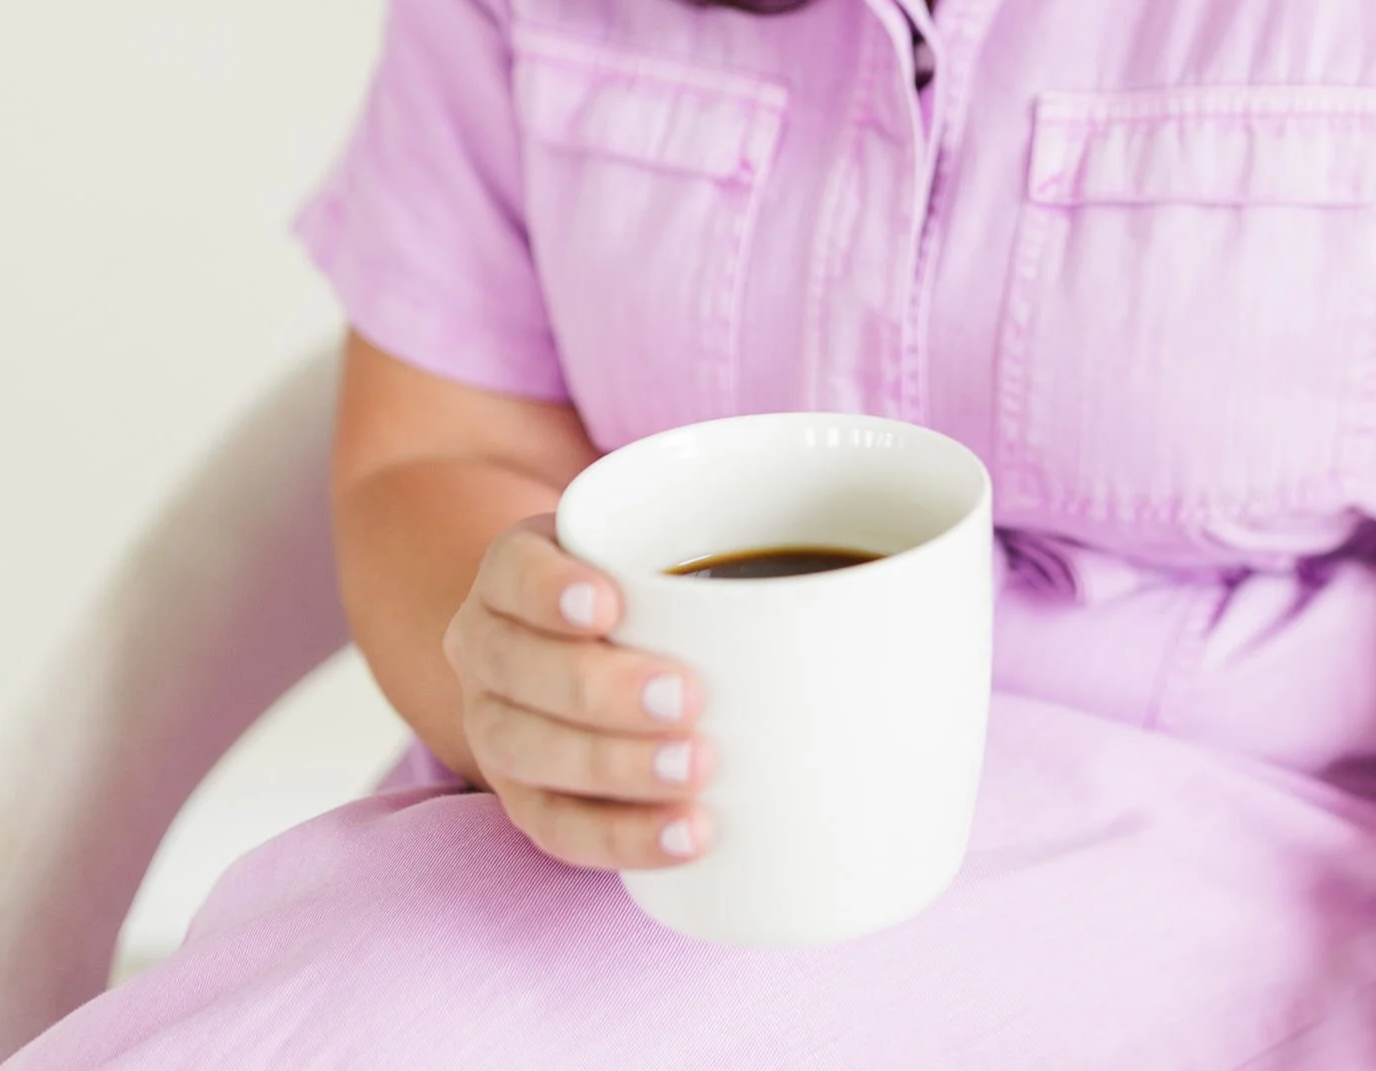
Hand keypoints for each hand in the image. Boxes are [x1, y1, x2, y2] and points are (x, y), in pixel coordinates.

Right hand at [442, 511, 712, 869]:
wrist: (576, 644)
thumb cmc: (647, 582)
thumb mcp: (668, 538)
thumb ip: (738, 540)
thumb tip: (886, 568)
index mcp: (516, 570)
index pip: (512, 570)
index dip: (550, 589)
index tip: (613, 603)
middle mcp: (489, 646)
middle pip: (519, 669)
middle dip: (602, 689)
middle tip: (690, 697)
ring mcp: (498, 726)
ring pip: (530, 752)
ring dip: (615, 768)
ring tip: (697, 773)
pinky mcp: (524, 797)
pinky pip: (555, 828)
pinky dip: (621, 837)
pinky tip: (686, 836)